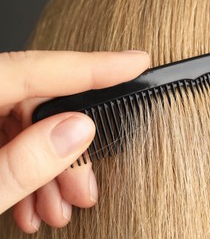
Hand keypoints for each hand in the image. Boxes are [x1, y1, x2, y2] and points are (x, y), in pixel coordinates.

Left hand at [0, 50, 149, 232]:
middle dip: (72, 148)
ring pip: (29, 126)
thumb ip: (21, 164)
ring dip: (53, 168)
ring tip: (60, 207)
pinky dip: (31, 171)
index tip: (135, 63)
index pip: (36, 69)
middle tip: (86, 187)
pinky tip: (35, 205)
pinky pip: (13, 141)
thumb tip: (77, 131)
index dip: (92, 67)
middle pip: (38, 104)